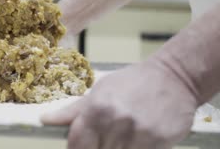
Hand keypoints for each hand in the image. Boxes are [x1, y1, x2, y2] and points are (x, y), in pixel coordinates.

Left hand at [41, 63, 197, 148]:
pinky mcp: (159, 142)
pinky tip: (138, 140)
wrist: (174, 78)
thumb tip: (45, 120)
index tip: (80, 148)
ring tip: (123, 137)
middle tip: (105, 139)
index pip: (76, 145)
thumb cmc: (133, 83)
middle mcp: (116, 122)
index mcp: (97, 109)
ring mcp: (139, 134)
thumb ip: (73, 111)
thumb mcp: (99, 90)